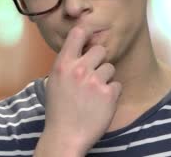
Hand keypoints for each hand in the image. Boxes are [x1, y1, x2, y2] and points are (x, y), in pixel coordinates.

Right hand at [35, 27, 121, 155]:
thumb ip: (66, 64)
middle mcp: (79, 69)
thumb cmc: (58, 110)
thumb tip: (79, 49)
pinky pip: (117, 85)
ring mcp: (95, 81)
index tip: (90, 40)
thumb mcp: (54, 82)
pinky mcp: (108, 94)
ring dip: (106, 78)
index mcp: (63, 64)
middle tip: (94, 74)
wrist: (65, 136)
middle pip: (100, 50)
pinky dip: (112, 94)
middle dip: (99, 60)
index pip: (78, 34)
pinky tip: (101, 103)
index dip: (87, 35)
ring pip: (110, 68)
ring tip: (95, 93)